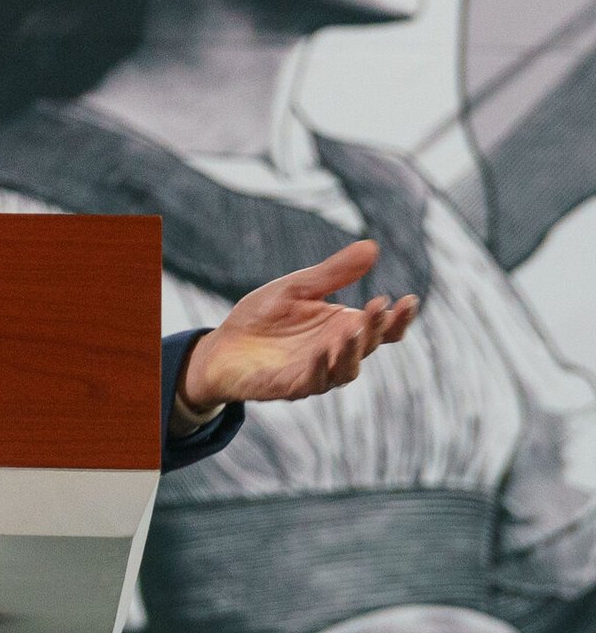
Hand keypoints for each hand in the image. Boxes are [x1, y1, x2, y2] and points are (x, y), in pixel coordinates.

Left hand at [180, 239, 417, 408]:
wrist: (223, 346)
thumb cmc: (264, 318)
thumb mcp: (298, 288)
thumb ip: (333, 273)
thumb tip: (372, 247)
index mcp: (342, 328)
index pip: (381, 328)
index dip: (398, 319)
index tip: (409, 300)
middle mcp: (335, 353)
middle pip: (367, 346)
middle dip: (377, 328)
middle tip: (380, 307)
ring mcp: (315, 372)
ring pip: (345, 369)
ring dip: (352, 351)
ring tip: (355, 329)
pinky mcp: (289, 385)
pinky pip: (310, 381)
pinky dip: (319, 367)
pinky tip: (321, 351)